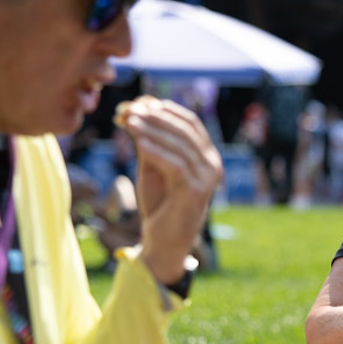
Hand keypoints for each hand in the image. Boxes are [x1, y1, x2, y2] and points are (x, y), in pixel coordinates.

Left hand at [123, 98, 222, 284]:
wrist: (165, 241)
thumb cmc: (160, 203)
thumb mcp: (153, 166)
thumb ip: (150, 142)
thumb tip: (136, 110)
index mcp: (207, 156)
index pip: (190, 123)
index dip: (166, 110)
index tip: (141, 102)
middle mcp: (213, 165)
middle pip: (185, 130)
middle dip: (156, 117)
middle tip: (131, 109)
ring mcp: (207, 179)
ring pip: (179, 144)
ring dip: (152, 130)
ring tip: (129, 120)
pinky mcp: (195, 191)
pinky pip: (175, 164)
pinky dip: (155, 150)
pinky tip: (138, 141)